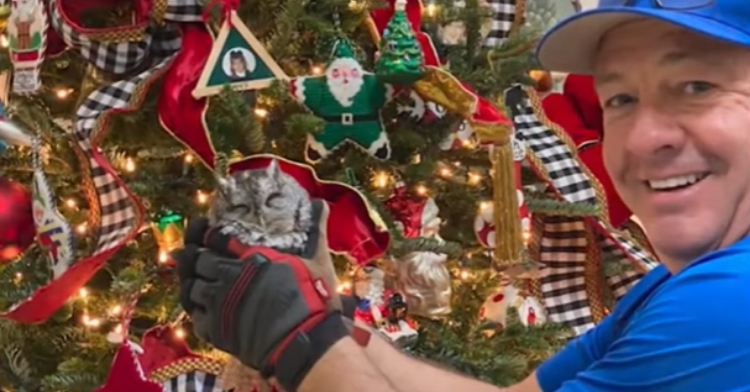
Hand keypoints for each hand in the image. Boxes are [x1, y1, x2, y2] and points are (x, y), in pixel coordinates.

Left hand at [173, 199, 349, 390]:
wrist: (305, 340)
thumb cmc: (312, 298)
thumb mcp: (317, 259)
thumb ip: (315, 230)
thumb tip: (321, 203)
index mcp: (250, 258)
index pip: (217, 239)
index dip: (206, 233)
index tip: (204, 230)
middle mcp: (229, 278)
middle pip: (198, 261)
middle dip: (193, 255)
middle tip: (192, 252)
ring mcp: (220, 304)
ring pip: (191, 288)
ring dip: (191, 282)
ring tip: (193, 279)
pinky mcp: (217, 330)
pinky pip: (196, 318)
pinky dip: (197, 311)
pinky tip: (201, 308)